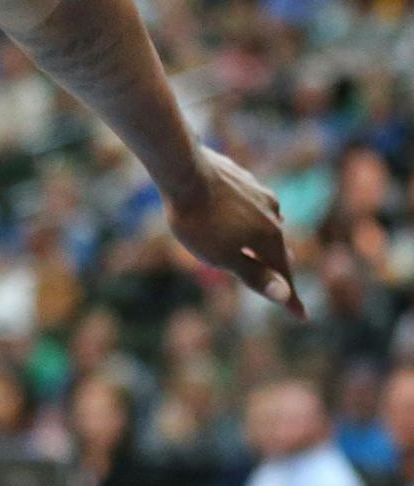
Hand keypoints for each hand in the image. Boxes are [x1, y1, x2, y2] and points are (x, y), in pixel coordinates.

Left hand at [165, 147, 302, 315]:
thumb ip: (254, 275)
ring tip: (267, 246)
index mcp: (270, 237)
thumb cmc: (199, 220)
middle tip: (283, 283)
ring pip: (267, 221)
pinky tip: (243, 212)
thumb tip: (285, 295)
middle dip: (279, 266)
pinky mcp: (241, 178)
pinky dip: (251, 216)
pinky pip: (251, 203)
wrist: (183, 170)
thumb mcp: (223, 256)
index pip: (283, 274)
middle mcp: (272, 213)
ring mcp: (258, 192)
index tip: (302, 316)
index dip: (290, 298)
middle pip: (278, 246)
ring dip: (267, 237)